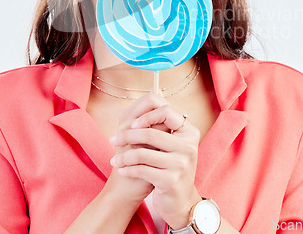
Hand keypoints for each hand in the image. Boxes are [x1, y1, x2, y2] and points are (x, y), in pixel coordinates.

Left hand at [109, 93, 201, 229]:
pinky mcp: (172, 181)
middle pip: (150, 132)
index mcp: (189, 131)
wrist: (179, 201)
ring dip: (123, 157)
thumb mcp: (169, 144)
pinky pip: (142, 170)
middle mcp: (188, 146)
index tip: (130, 124)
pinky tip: (122, 170)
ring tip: (115, 160)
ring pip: (142, 153)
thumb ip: (160, 124)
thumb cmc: (169, 167)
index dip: (146, 114)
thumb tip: (146, 100)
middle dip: (126, 136)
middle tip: (113, 140)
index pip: (166, 110)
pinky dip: (128, 169)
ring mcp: (181, 164)